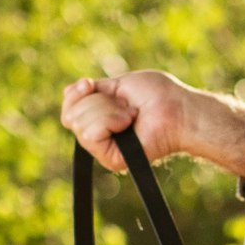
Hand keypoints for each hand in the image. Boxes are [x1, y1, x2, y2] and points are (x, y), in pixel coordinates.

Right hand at [60, 70, 198, 174]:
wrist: (177, 109)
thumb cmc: (157, 95)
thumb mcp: (118, 85)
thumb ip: (93, 92)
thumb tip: (68, 92)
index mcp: (99, 119)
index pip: (68, 110)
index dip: (74, 94)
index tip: (89, 84)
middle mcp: (100, 137)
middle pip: (72, 115)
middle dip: (98, 101)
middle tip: (126, 106)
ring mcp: (105, 150)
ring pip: (80, 124)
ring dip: (107, 110)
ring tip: (131, 115)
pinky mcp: (113, 160)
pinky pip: (91, 134)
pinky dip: (109, 120)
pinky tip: (128, 122)